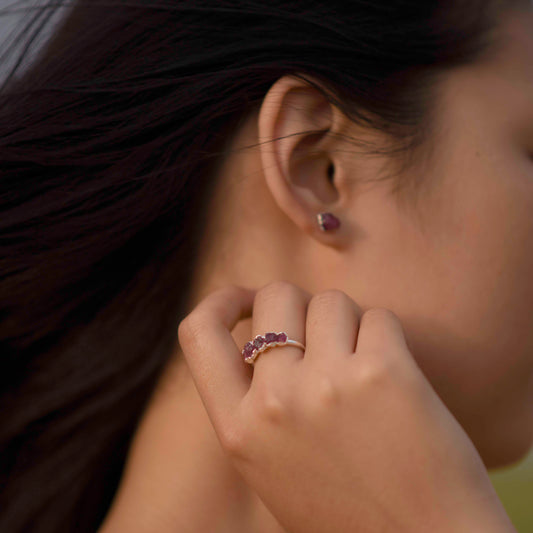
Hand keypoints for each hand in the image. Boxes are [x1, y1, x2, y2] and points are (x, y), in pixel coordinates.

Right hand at [178, 282, 515, 532]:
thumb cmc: (350, 507)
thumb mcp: (274, 465)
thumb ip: (257, 403)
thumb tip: (264, 332)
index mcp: (238, 429)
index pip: (198, 333)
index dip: (222, 301)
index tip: (247, 299)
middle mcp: (274, 403)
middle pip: (276, 297)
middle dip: (301, 305)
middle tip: (325, 337)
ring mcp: (326, 384)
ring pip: (331, 302)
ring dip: (349, 324)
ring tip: (363, 369)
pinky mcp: (382, 372)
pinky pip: (378, 317)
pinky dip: (387, 337)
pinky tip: (396, 377)